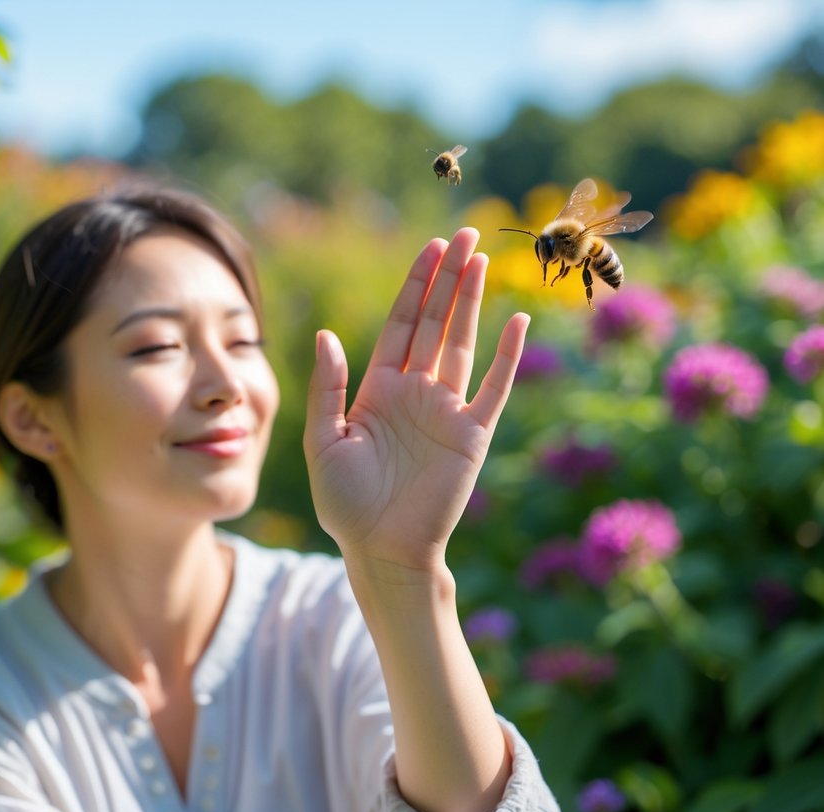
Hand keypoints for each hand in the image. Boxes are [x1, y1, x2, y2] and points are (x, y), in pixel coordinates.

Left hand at [304, 228, 527, 572]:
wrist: (380, 550)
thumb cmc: (346, 503)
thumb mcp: (323, 441)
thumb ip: (327, 388)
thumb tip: (326, 334)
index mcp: (379, 389)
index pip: (402, 324)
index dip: (416, 286)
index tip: (430, 248)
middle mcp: (416, 391)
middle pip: (436, 323)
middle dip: (449, 279)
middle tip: (464, 234)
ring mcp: (447, 410)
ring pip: (463, 344)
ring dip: (472, 303)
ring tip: (482, 260)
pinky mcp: (472, 435)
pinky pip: (494, 388)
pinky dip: (507, 357)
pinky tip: (516, 321)